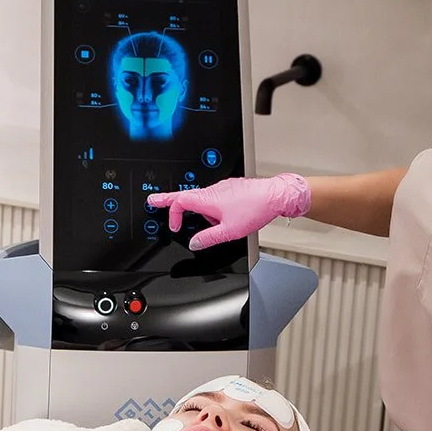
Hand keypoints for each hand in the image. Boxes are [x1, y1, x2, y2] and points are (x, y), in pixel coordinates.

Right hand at [146, 173, 310, 249]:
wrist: (276, 195)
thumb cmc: (255, 209)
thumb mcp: (229, 231)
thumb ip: (208, 238)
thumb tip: (194, 243)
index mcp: (208, 199)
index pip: (179, 202)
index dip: (172, 214)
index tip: (174, 226)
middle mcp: (213, 190)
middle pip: (186, 195)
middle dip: (170, 200)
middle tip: (155, 201)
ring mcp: (223, 188)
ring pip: (204, 199)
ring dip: (200, 210)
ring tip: (215, 224)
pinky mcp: (232, 188)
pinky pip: (216, 197)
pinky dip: (213, 206)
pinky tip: (227, 217)